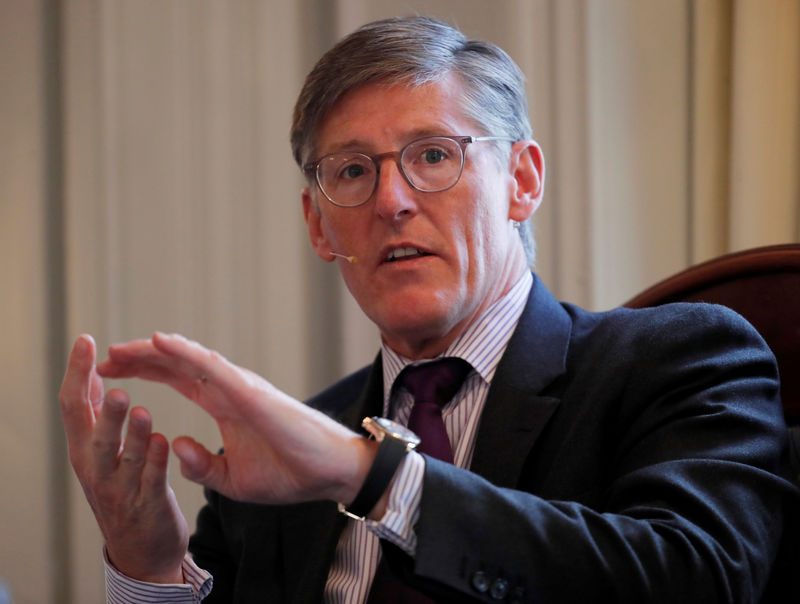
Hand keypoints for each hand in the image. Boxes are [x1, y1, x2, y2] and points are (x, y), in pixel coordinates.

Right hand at [59, 335, 187, 582]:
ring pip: (125, 458)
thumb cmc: (121, 488)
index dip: (78, 373)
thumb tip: (90, 373)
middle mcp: (95, 468)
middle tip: (113, 384)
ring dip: (133, 435)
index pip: (75, 406)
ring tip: (142, 411)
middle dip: (101, 408)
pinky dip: (157, 463)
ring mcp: (121, 488)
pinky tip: (166, 443)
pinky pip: (153, 482)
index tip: (86, 340)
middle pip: (93, 434)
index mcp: (84, 449)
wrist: (141, 550)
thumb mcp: (101, 452)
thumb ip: (97, 416)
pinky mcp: (148, 505)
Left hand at [95, 332, 376, 506]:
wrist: (329, 473)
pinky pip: (211, 367)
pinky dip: (183, 352)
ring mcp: (240, 387)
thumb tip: (177, 446)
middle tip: (103, 358)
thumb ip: (201, 465)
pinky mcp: (251, 392)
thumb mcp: (233, 478)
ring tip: (118, 349)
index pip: (177, 380)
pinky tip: (158, 342)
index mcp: (225, 405)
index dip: (144, 372)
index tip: (110, 372)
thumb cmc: (290, 472)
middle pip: (176, 365)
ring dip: (152, 352)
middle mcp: (230, 388)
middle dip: (139, 359)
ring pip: (189, 359)